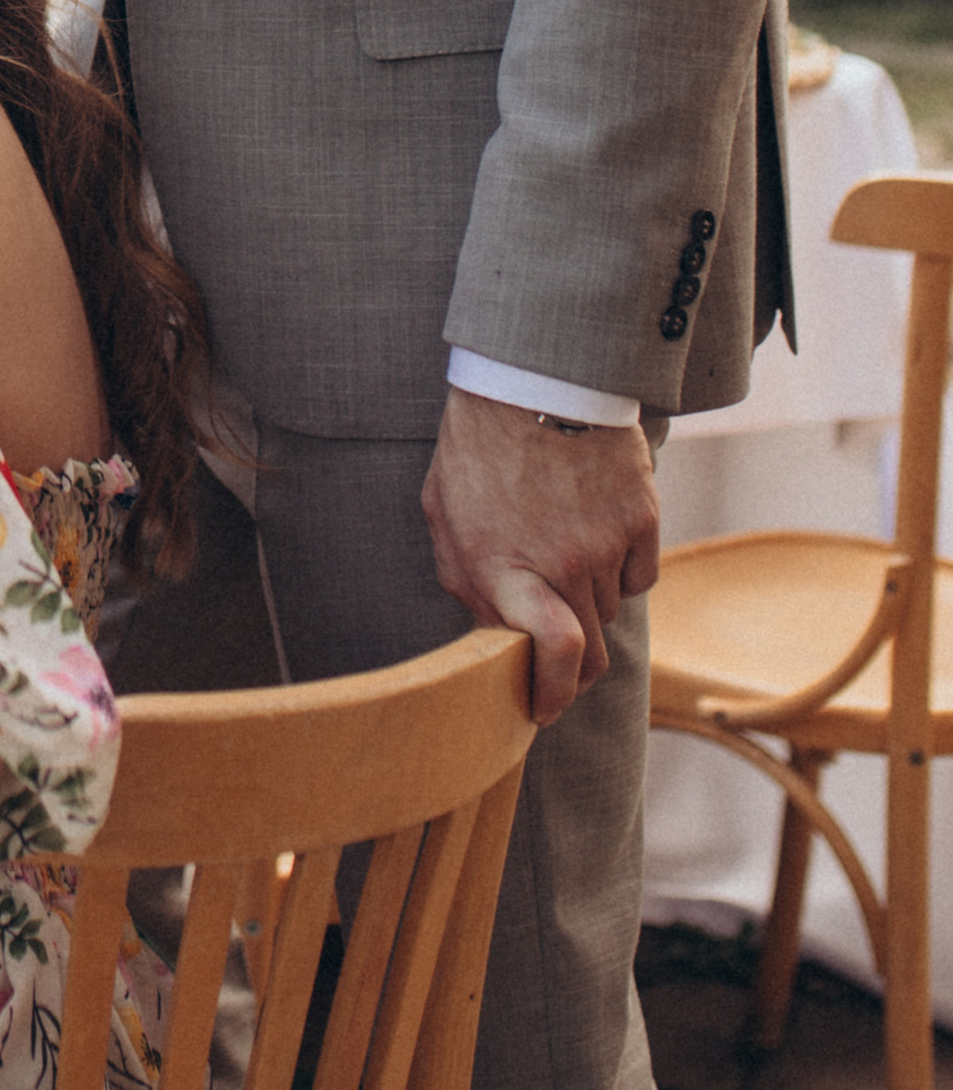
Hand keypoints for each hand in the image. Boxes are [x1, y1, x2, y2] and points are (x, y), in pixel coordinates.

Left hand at [422, 386, 658, 726]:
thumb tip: (493, 636)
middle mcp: (565, 566)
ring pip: (612, 613)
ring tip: (561, 559)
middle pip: (592, 655)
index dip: (556, 696)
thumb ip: (470, 584)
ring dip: (589, 606)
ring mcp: (608, 543)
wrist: (532, 379)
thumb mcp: (447, 519)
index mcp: (508, 570)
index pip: (555, 658)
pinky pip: (640, 576)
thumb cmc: (477, 450)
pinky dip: (621, 572)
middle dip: (573, 671)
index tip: (546, 710)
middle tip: (558, 660)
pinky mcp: (643, 518)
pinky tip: (595, 535)